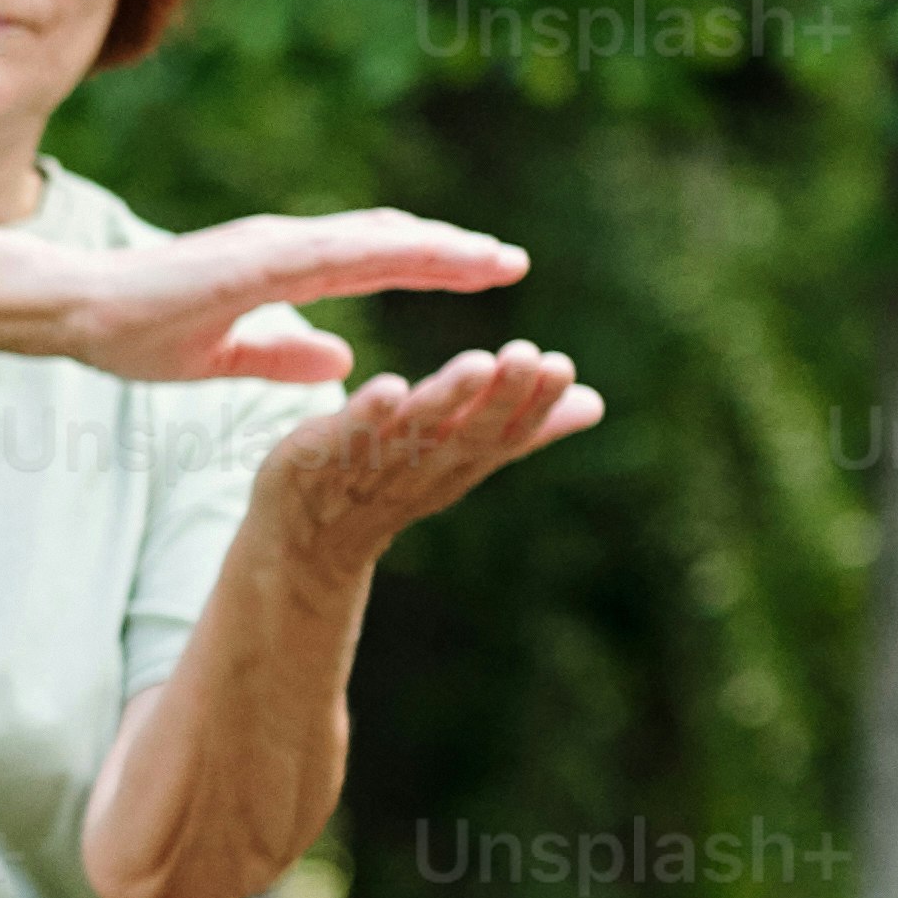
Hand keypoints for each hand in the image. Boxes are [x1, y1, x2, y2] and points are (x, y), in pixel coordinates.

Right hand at [59, 210, 524, 389]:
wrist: (73, 311)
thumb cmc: (132, 331)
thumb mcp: (224, 354)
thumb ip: (283, 350)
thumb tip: (342, 356)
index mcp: (281, 265)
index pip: (373, 258)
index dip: (430, 262)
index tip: (484, 273)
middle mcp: (286, 245)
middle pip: (388, 242)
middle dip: (452, 253)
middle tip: (513, 263)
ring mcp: (271, 247)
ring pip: (373, 241)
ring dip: (437, 249)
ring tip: (493, 262)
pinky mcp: (254, 261)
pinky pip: (334, 256)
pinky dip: (384, 255)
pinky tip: (425, 258)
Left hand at [244, 343, 604, 563]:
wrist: (302, 542)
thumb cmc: (390, 485)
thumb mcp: (461, 455)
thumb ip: (519, 429)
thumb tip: (595, 404)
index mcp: (456, 463)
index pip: (503, 436)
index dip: (533, 406)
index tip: (562, 365)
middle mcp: (418, 469)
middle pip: (465, 436)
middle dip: (498, 398)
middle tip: (528, 355)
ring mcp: (367, 469)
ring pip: (412, 436)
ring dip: (445, 402)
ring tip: (476, 364)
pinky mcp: (316, 462)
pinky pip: (344, 440)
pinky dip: (365, 417)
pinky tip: (385, 387)